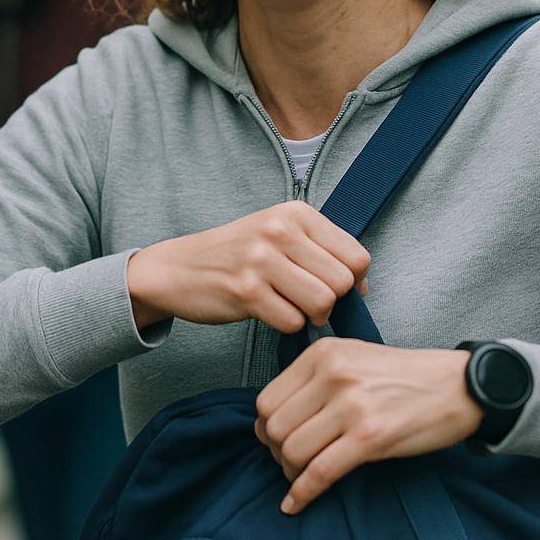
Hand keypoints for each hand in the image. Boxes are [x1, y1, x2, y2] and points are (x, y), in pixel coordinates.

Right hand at [125, 200, 369, 332]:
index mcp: (295, 213)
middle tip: (308, 303)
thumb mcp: (279, 234)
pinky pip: (292, 322)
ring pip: (322, 302)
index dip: (354, 282)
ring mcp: (261, 260)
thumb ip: (321, 250)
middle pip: (342, 282)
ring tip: (291, 308)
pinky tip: (269, 313)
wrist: (177, 269)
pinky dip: (286, 326)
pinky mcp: (246, 291)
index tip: (334, 288)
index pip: (356, 256)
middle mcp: (280, 231)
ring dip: (311, 316)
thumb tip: (362, 285)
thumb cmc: (237, 255)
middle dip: (332, 302)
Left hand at [254, 339, 481, 514]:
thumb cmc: (405, 376)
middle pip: (275, 427)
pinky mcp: (370, 437)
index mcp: (323, 354)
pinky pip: (320, 472)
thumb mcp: (352, 357)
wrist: (458, 386)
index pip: (267, 399)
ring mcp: (351, 406)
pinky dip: (303, 494)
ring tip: (300, 477)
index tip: (275, 440)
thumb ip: (314, 378)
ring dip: (290, 473)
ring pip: (293, 451)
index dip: (266, 427)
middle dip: (275, 452)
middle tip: (289, 462)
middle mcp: (332, 375)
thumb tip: (277, 416)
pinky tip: (296, 503)